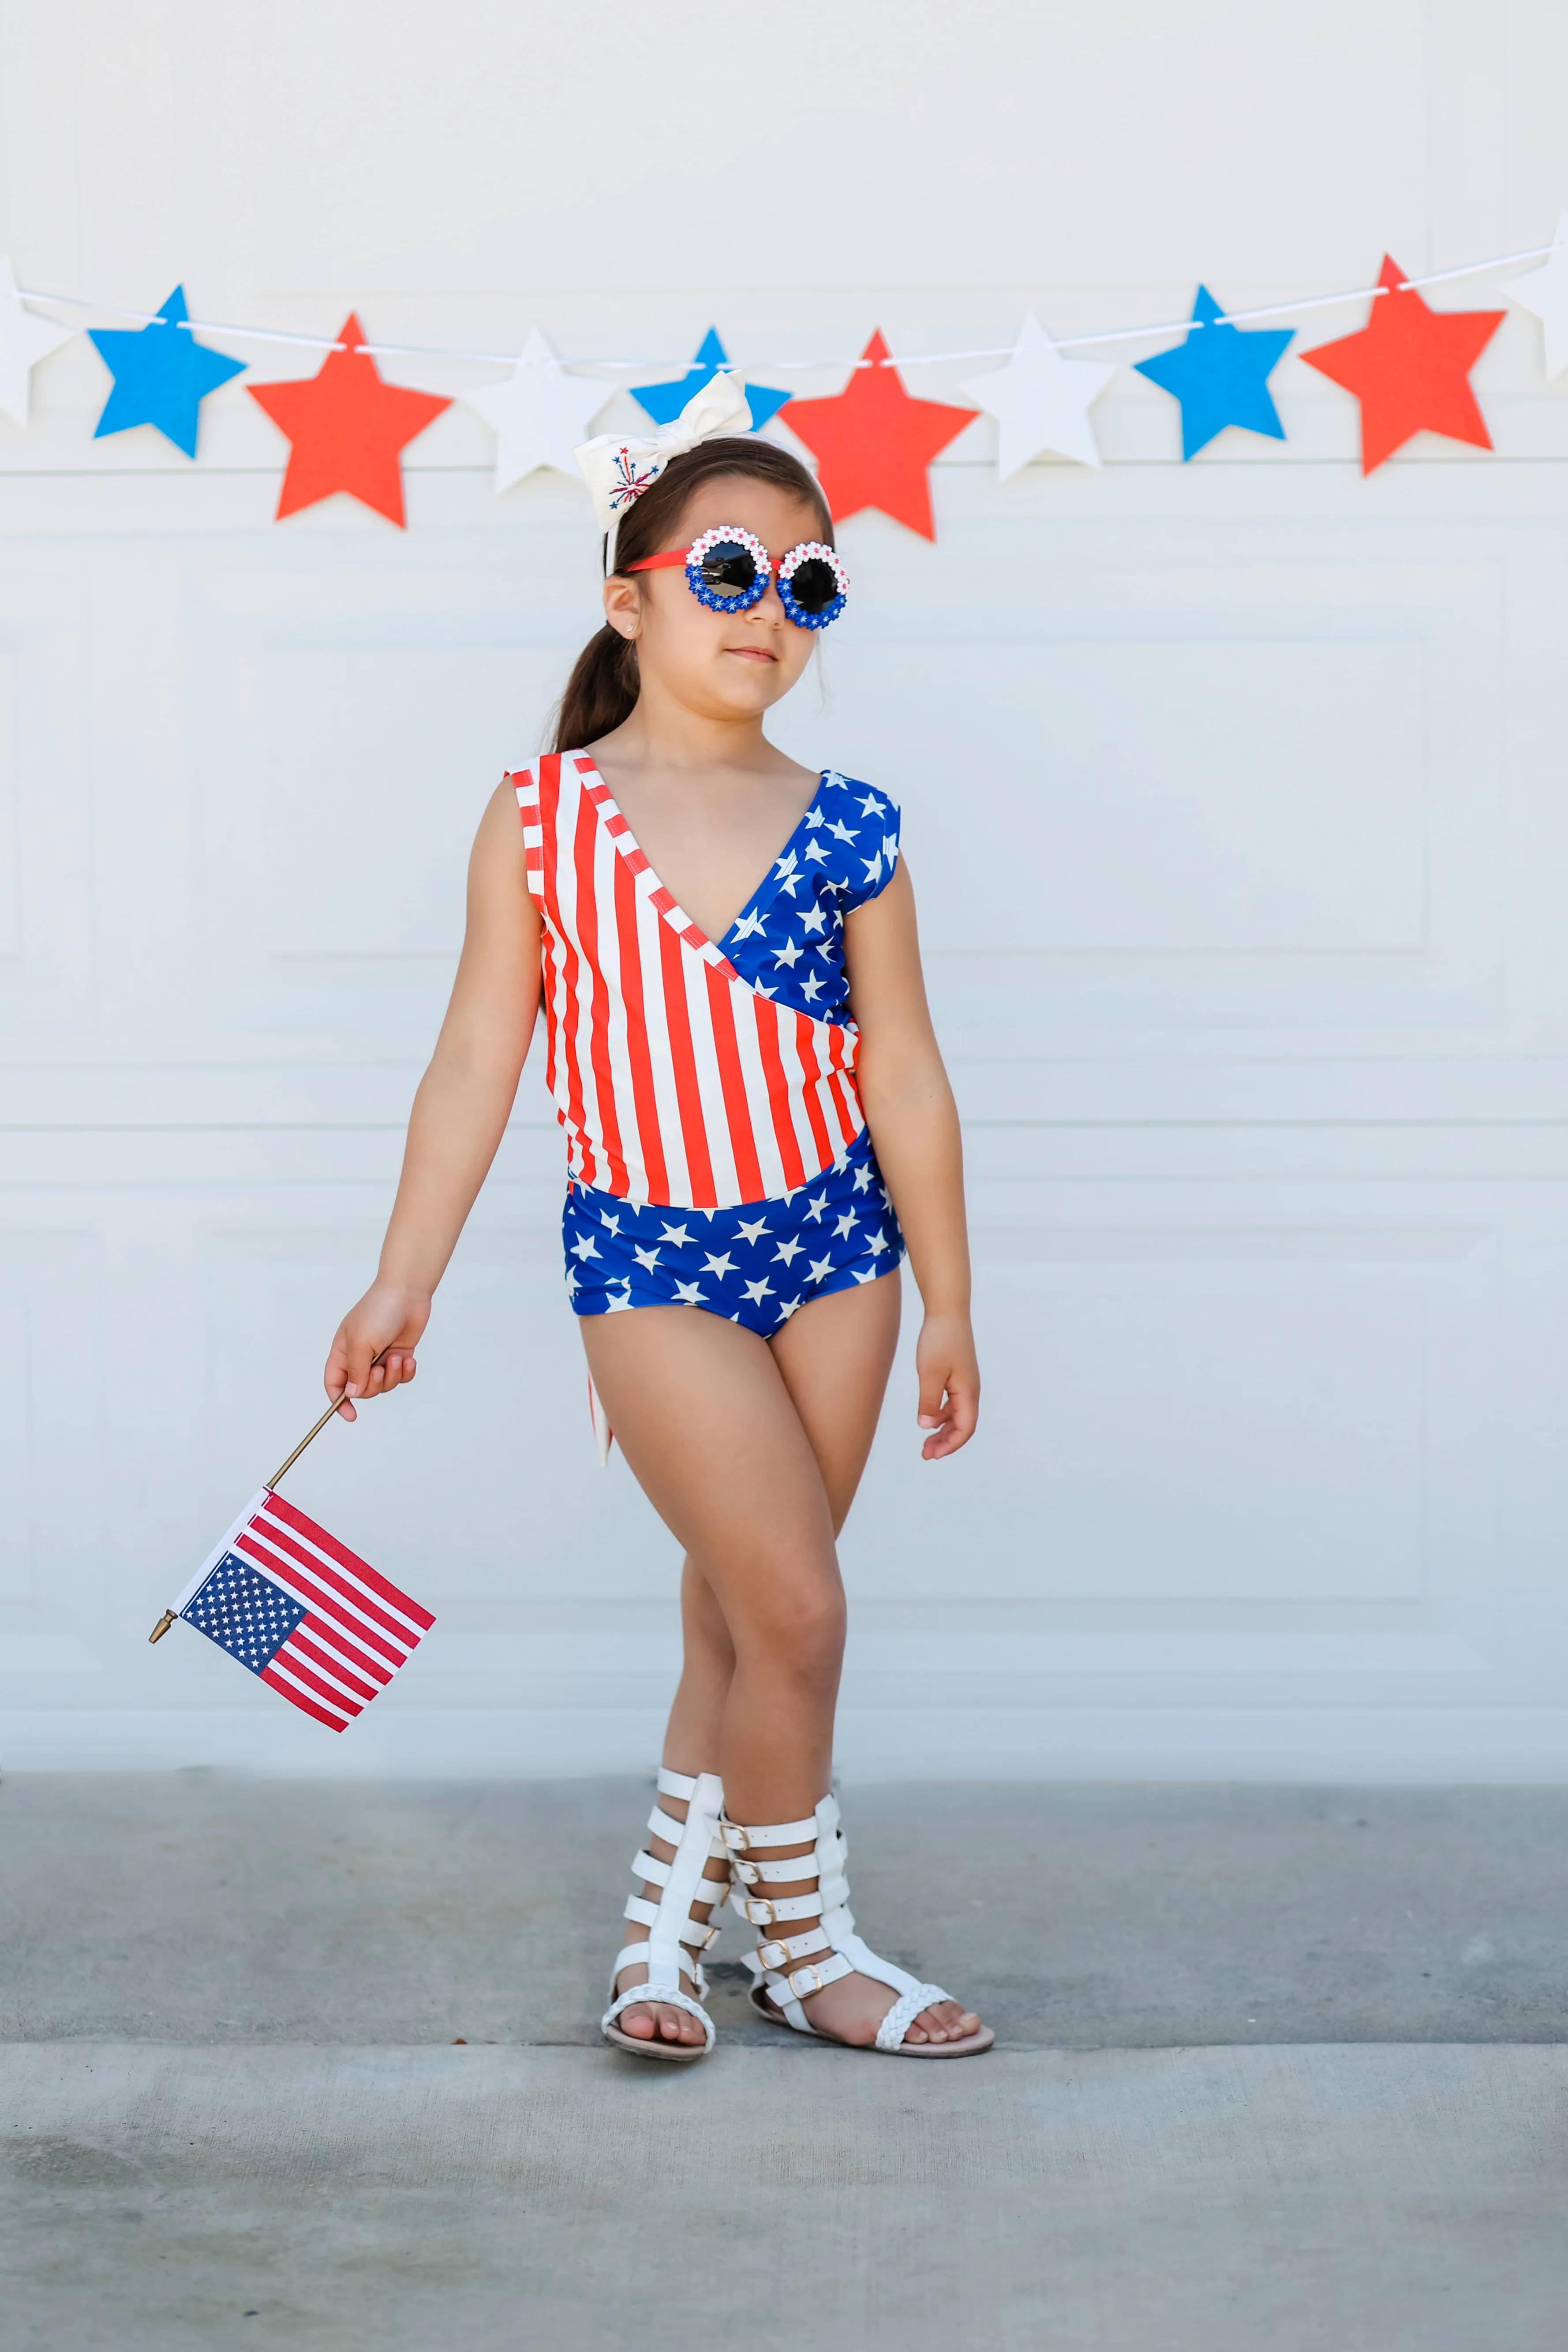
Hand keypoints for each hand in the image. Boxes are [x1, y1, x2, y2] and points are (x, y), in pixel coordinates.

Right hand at [324, 1283, 430, 1421]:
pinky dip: (405, 1372)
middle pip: (361, 1389)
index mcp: (342, 1352)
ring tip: (398, 1357)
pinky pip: (400, 1377)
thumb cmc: (378, 1312)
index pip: (334, 1383)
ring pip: (383, 1385)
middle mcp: (360, 1357)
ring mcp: (380, 1356)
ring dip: (392, 1376)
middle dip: (374, 1384)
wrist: (407, 1293)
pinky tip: (409, 1359)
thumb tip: (351, 1394)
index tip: (351, 1415)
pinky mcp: (399, 1355)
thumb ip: (355, 1371)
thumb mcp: (361, 1343)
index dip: (339, 1401)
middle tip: (381, 1369)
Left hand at [915, 1310, 979, 1459]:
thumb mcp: (929, 1373)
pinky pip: (952, 1403)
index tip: (932, 1455)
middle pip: (962, 1426)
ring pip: (957, 1416)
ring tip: (925, 1442)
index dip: (950, 1445)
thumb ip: (928, 1401)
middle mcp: (970, 1390)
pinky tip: (928, 1418)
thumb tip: (925, 1427)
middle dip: (946, 1443)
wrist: (947, 1312)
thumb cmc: (939, 1340)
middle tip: (926, 1454)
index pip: (964, 1428)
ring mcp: (965, 1383)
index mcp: (968, 1392)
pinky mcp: (957, 1376)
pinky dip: (941, 1415)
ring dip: (942, 1430)